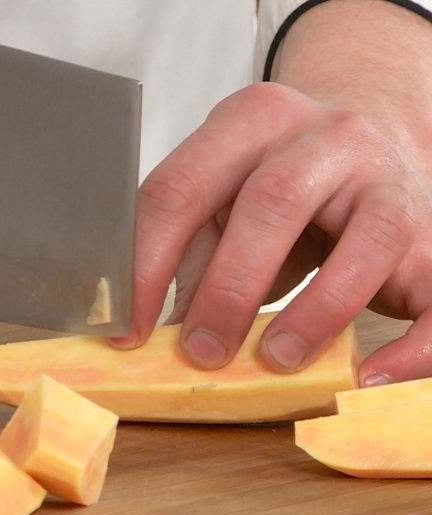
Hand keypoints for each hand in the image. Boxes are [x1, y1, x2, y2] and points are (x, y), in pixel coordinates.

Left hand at [109, 0, 431, 386]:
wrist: (372, 143)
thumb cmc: (283, 188)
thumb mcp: (224, 203)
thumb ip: (190, 259)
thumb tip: (151, 336)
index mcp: (250, 121)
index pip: (180, 189)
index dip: (145, 266)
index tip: (128, 331)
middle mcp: (324, 136)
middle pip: (273, 202)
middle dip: (228, 288)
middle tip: (201, 352)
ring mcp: (386, 176)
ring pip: (366, 238)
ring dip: (315, 310)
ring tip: (276, 360)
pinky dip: (411, 344)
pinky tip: (370, 376)